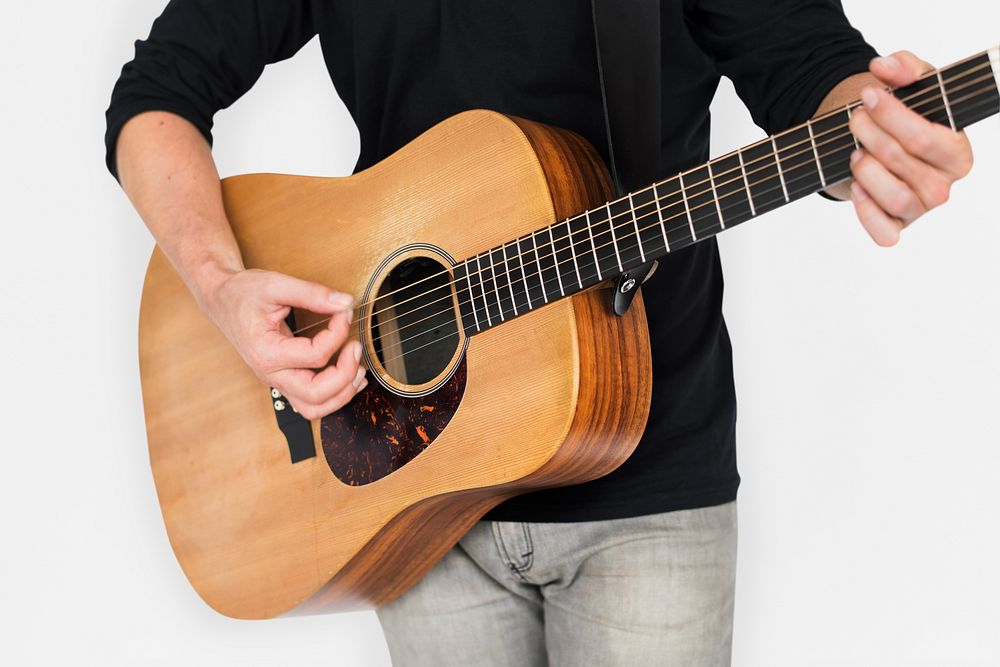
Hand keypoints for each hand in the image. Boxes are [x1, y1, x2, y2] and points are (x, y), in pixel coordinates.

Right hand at [203, 268, 365, 418]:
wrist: (222, 300)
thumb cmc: (244, 293)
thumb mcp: (276, 285)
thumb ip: (312, 293)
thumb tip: (345, 303)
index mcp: (266, 352)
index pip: (315, 355)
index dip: (338, 333)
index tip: (344, 312)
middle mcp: (270, 374)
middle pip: (315, 394)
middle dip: (345, 374)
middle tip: (356, 347)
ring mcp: (277, 381)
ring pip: (314, 408)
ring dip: (342, 395)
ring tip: (359, 371)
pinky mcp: (283, 380)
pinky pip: (310, 402)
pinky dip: (333, 396)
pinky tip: (349, 378)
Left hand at [847, 51, 973, 245]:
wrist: (878, 144)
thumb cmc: (902, 118)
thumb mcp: (910, 86)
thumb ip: (905, 67)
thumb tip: (884, 67)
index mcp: (957, 151)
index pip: (924, 137)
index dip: (891, 115)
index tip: (868, 95)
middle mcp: (944, 183)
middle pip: (901, 161)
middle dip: (869, 134)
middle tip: (855, 118)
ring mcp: (920, 208)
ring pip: (893, 197)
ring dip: (865, 170)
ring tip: (855, 152)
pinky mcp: (897, 226)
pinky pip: (885, 233)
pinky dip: (866, 212)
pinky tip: (855, 187)